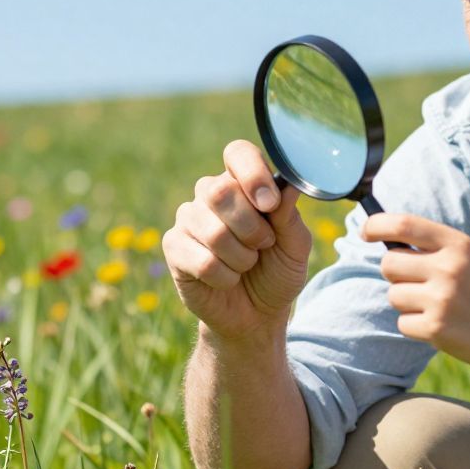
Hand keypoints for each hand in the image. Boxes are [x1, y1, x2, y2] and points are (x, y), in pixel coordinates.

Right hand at [163, 140, 312, 339]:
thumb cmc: (277, 271)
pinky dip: (226, 277)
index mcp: (243, 183)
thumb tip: (290, 186)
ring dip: (242, 258)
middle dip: (251, 228)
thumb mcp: (295, 246)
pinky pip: (202, 260)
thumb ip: (290, 217)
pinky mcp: (174, 247)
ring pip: (214, 232)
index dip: (253, 174)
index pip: (238, 154)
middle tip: (263, 245)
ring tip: (246, 265)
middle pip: (220, 192)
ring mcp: (188, 219)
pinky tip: (228, 280)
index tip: (269, 204)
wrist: (257, 314)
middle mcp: (211, 194)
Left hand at [362, 213, 469, 374]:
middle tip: (417, 284)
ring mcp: (441, 298)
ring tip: (438, 308)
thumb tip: (387, 243)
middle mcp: (448, 267)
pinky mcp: (435, 328)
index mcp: (458, 244)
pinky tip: (442, 327)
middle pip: (389, 263)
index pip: (404, 224)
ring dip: (407, 304)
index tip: (365, 231)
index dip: (377, 225)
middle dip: (395, 275)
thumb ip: (437, 249)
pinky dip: (416, 327)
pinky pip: (402, 323)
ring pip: (393, 295)